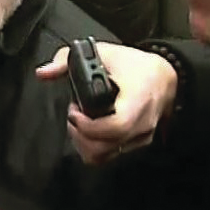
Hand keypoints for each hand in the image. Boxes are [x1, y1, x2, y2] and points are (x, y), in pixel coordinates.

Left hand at [36, 43, 176, 164]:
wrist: (167, 77)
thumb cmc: (135, 65)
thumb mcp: (103, 53)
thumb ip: (68, 60)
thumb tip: (43, 72)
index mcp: (137, 99)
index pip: (116, 126)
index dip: (89, 126)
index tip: (74, 112)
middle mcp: (142, 123)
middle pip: (106, 147)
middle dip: (80, 135)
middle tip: (73, 117)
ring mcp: (141, 137)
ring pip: (106, 156)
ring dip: (85, 143)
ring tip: (80, 124)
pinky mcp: (138, 144)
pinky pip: (112, 155)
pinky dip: (95, 148)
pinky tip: (90, 131)